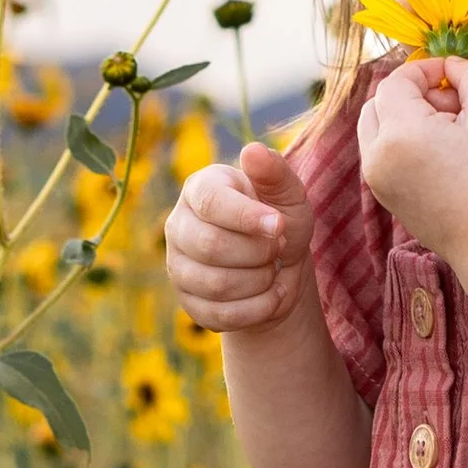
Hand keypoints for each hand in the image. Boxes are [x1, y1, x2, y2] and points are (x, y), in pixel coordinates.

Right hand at [164, 141, 316, 330]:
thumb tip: (251, 151)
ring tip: (273, 268)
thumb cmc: (281, 221)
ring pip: (216, 285)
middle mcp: (178, 225)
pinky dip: (258, 308)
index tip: (281, 225)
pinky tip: (272, 294)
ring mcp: (178, 266)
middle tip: (279, 247)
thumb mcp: (289, 195)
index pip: (210, 203)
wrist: (280, 269)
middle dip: (259, 252)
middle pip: (211, 247)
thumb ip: (274, 173)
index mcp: (199, 189)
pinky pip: (220, 315)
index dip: (247, 217)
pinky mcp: (188, 302)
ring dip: (261, 281)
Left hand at [356, 56, 467, 267]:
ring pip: (377, 126)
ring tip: (449, 133)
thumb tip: (452, 65)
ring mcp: (375, 179)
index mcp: (399, 133)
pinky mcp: (383, 195)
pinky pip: (382, 152)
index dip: (426, 69)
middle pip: (380, 100)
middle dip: (414, 93)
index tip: (455, 77)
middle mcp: (376, 156)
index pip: (397, 80)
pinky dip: (404, 142)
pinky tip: (442, 156)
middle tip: (454, 107)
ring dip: (407, 117)